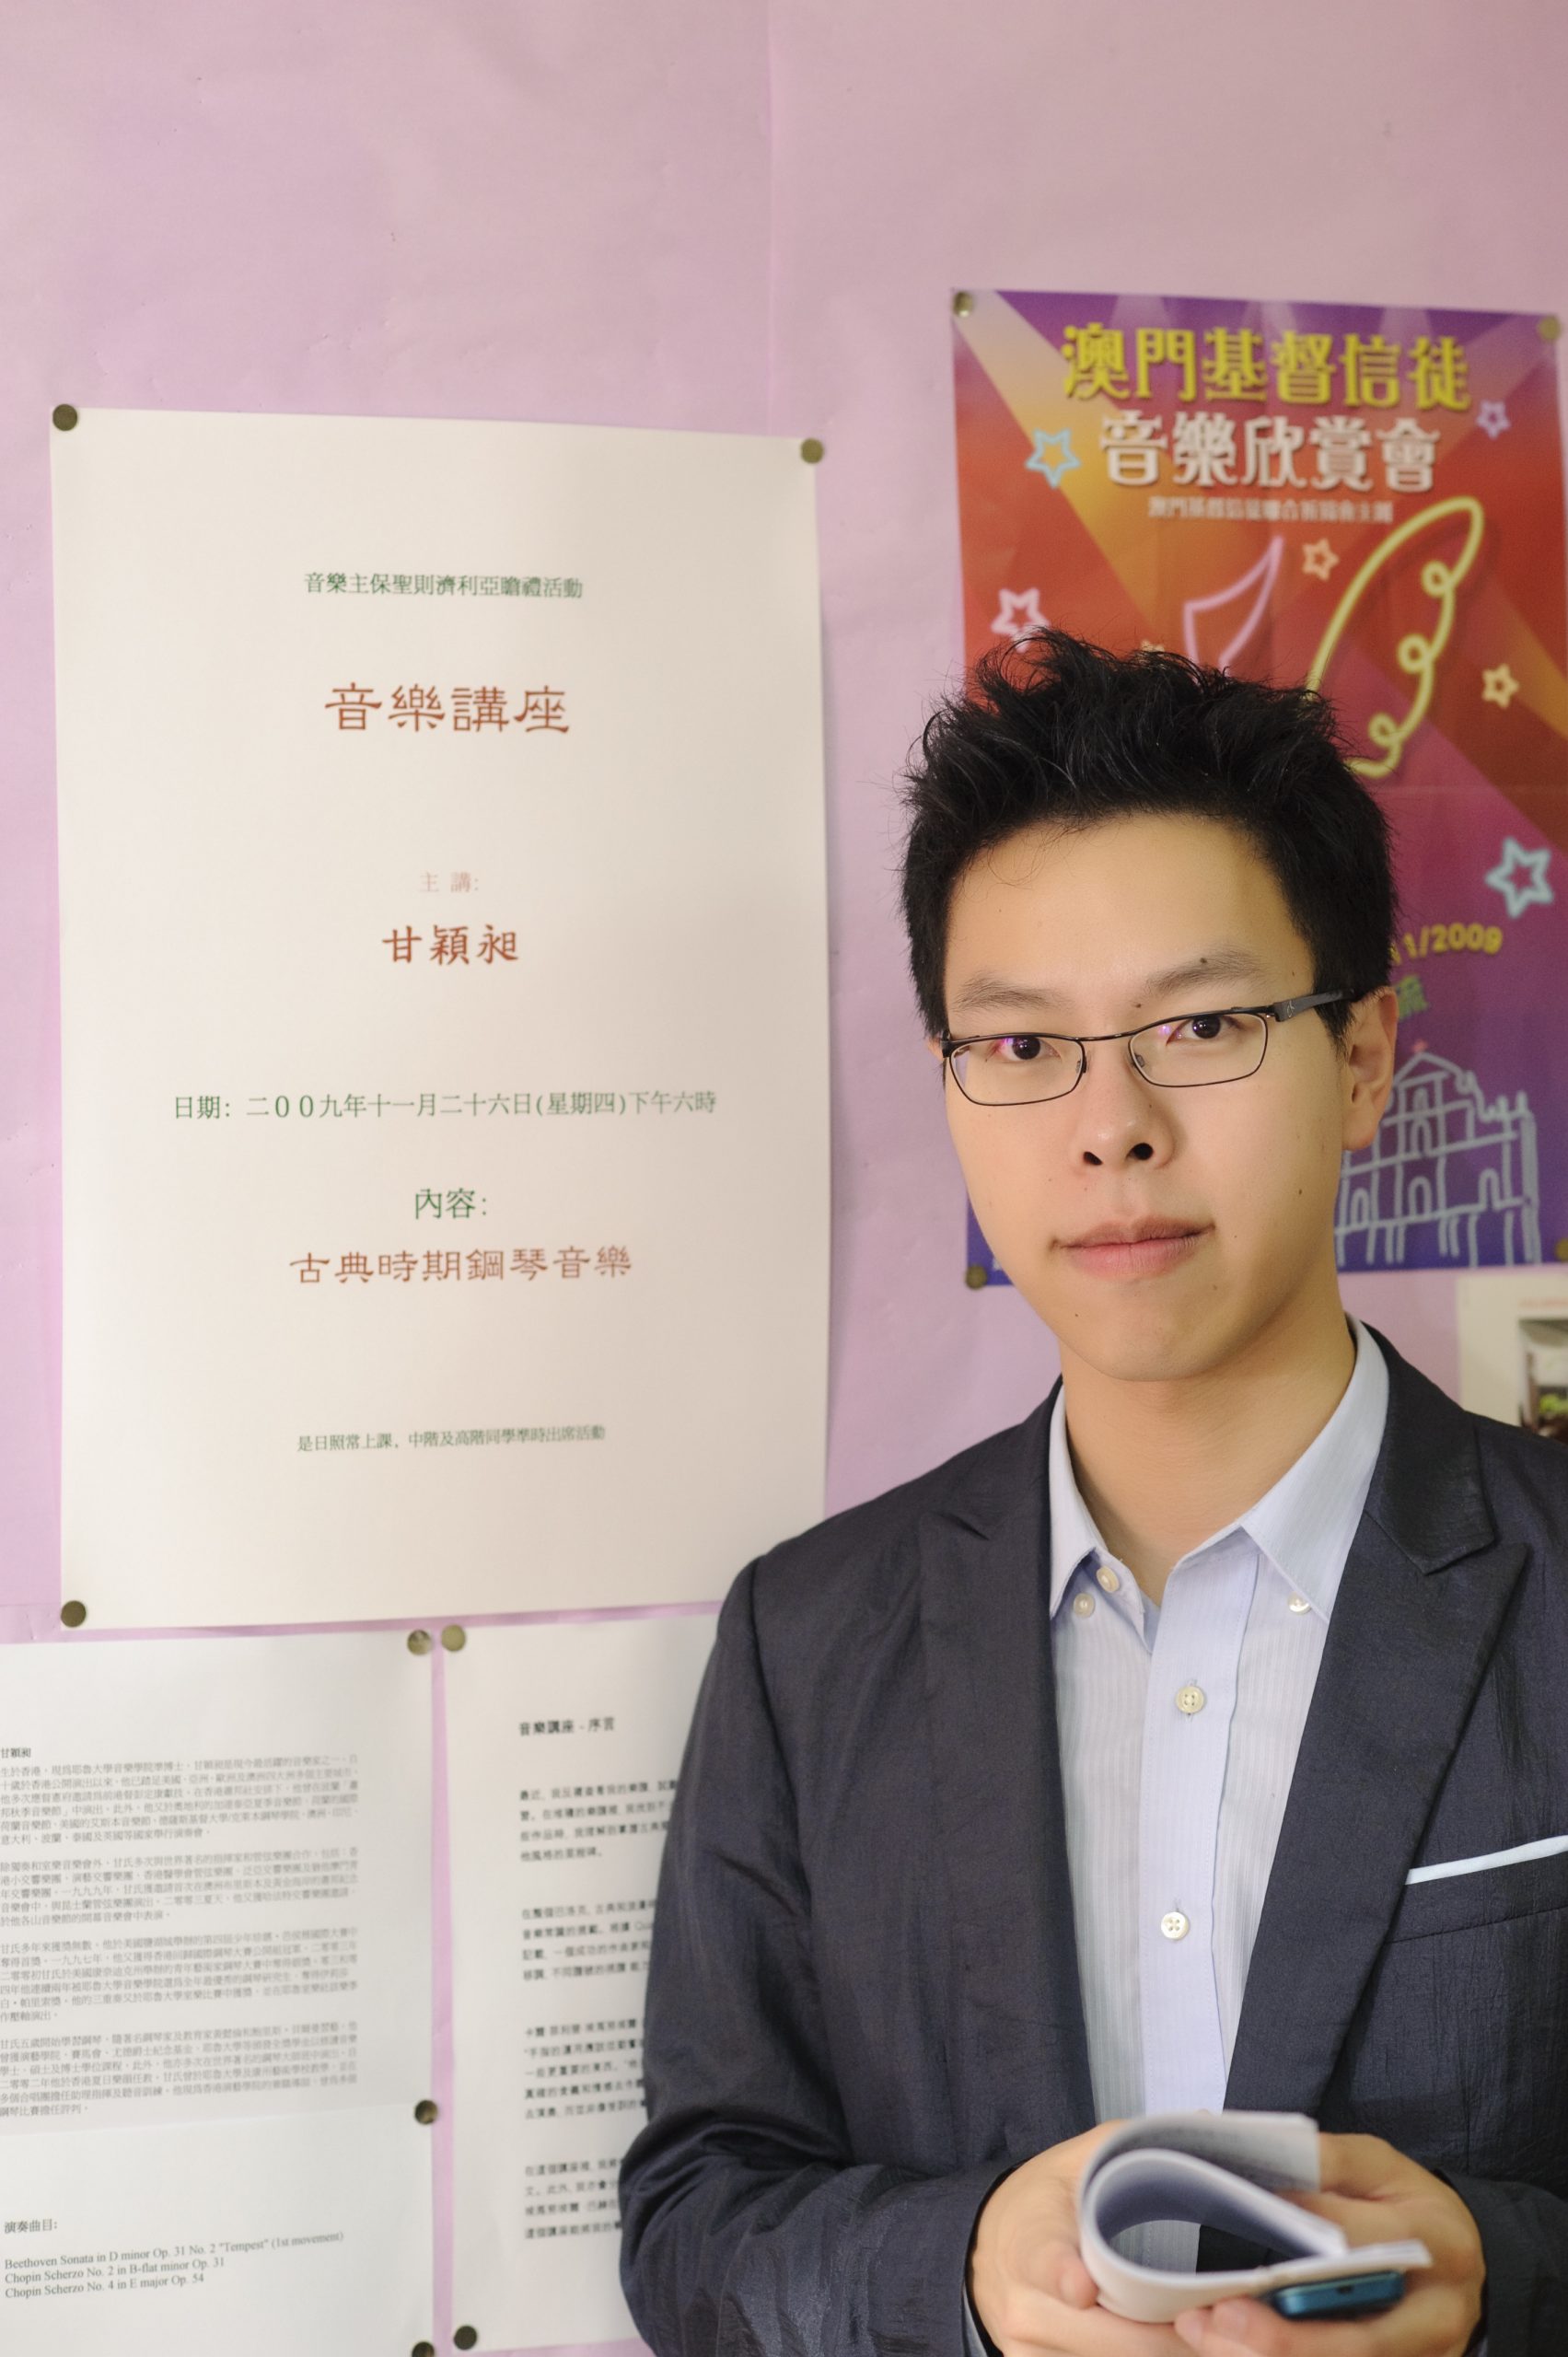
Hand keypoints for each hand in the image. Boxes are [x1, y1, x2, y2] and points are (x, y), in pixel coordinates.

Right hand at [969, 2123, 1185, 2353]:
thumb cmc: (1043, 2205)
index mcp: (1031, 2239)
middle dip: (1173, 2329)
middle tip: (1221, 2312)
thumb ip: (1133, 2145)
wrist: (987, 2255)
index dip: (1064, 2275)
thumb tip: (1204, 2125)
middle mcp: (1024, 2304)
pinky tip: (1160, 2337)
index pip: (1042, 2260)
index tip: (1082, 2285)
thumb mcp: (1076, 2163)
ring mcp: (1031, 2350)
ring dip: (1165, 2351)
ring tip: (1197, 2323)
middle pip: (1111, 2336)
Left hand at [1170, 2133, 1483, 2356]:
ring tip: (1205, 2331)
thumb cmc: (1412, 2209)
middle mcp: (1437, 2316)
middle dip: (1285, 2336)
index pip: (1364, 2239)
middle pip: (1361, 2342)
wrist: (1464, 2265)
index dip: (1301, 2227)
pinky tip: (1231, 2348)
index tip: (1241, 2215)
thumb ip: (1327, 2161)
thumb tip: (1252, 2150)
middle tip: (1217, 2314)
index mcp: (1437, 2243)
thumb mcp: (1382, 2167)